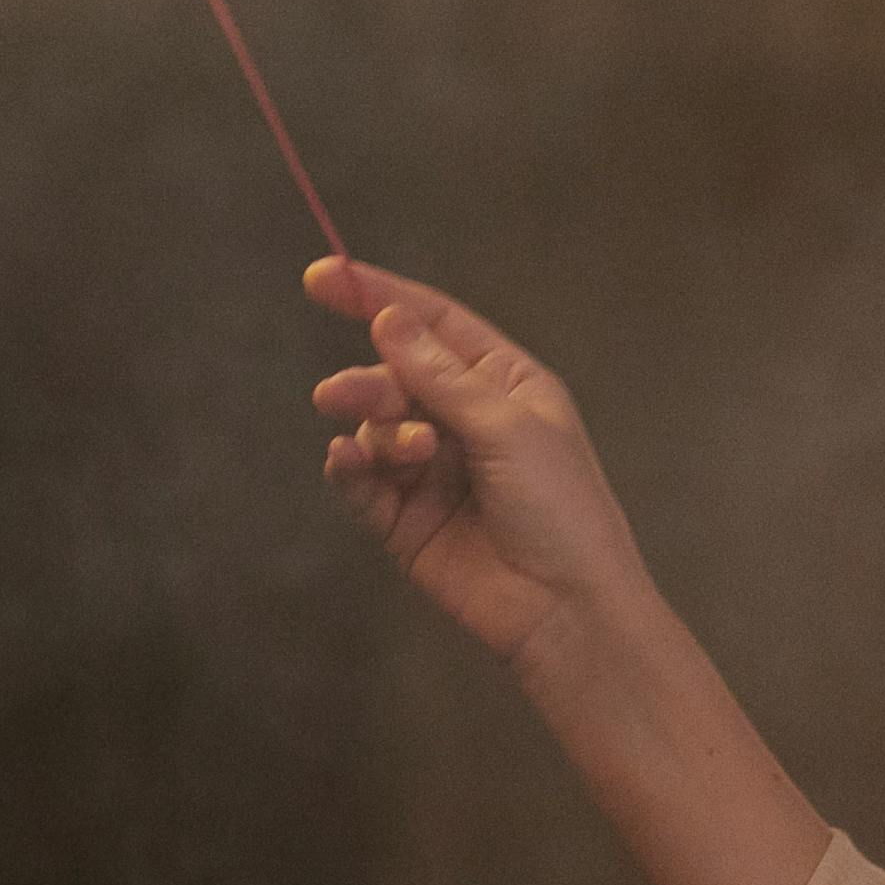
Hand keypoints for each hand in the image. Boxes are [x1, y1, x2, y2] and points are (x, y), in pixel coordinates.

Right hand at [306, 255, 656, 676]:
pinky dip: (349, 466)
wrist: (564, 607)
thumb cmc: (560, 508)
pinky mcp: (404, 518)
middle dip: (370, 381)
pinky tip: (348, 462)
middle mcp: (467, 420)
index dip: (378, 297)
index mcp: (506, 384)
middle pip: (394, 374)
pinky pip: (359, 478)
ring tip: (404, 452)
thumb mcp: (507, 427)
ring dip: (375, 429)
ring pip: (373, 425)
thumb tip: (389, 317)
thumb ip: (440, 376)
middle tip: (344, 397)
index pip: (434, 323)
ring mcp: (432, 470)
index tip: (320, 276)